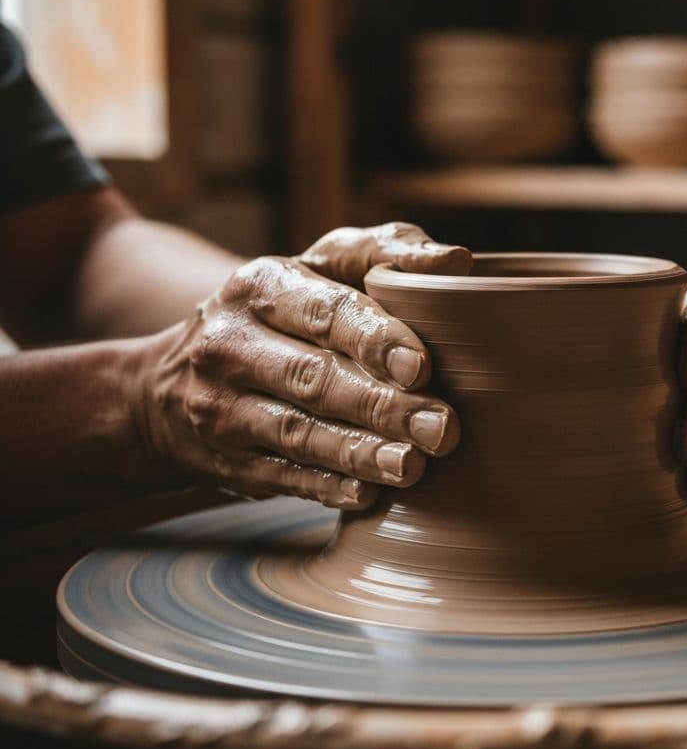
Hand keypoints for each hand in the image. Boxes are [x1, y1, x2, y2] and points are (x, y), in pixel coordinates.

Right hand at [130, 223, 470, 508]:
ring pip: (298, 433)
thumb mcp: (314, 268)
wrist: (166, 382)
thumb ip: (383, 255)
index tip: (420, 366)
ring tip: (415, 465)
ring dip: (361, 453)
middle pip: (314, 379)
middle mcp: (231, 344)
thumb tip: (458, 260)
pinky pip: (280, 476)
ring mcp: (220, 407)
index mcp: (260, 286)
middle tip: (443, 427)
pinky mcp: (223, 461)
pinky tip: (368, 494)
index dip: (373, 339)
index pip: (323, 312)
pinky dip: (325, 487)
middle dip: (382, 406)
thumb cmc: (279, 312)